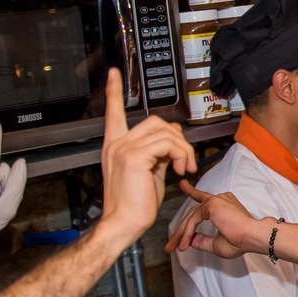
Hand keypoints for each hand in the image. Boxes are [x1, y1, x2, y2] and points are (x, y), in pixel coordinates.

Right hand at [96, 68, 196, 240]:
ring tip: (184, 167)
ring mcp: (124, 148)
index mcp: (115, 145)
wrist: (123, 223)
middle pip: (155, 121)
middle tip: (185, 160)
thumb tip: (173, 141)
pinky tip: (181, 170)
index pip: (112, 112)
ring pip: (165, 131)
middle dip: (178, 138)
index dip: (113, 91)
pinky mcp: (134, 156)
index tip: (114, 73)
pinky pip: (168, 144)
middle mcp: (117, 143)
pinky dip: (182, 155)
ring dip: (183, 149)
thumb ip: (157, 152)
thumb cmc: (135, 203)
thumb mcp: (149, 171)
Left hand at [165, 180, 260, 259]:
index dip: (191, 194)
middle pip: (193, 212)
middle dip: (180, 230)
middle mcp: (220, 199)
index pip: (203, 203)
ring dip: (181, 233)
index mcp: (224, 205)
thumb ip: (202, 240)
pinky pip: (193, 220)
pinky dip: (187, 232)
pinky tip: (184, 244)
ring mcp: (216, 200)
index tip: (183, 185)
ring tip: (174, 247)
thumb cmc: (242, 241)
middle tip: (170, 245)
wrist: (253, 237)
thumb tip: (189, 240)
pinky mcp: (212, 204)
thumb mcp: (217, 244)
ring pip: (191, 217)